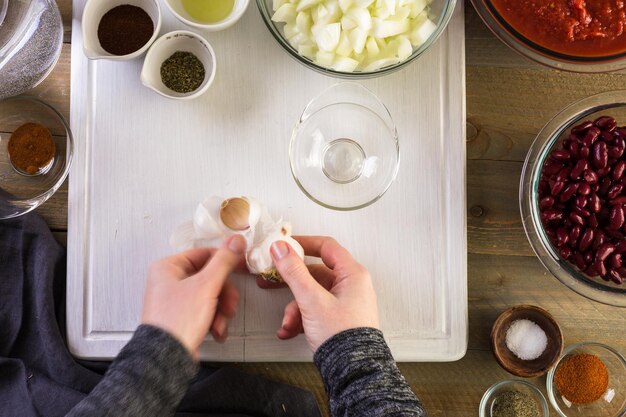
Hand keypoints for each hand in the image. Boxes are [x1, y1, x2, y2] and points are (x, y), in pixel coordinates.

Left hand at [141, 235, 245, 358]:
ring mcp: (175, 301)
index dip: (225, 261)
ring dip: (221, 310)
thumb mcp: (206, 286)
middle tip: (230, 304)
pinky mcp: (182, 318)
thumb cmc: (177, 322)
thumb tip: (236, 241)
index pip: (204, 254)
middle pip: (210, 277)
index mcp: (168, 267)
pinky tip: (215, 331)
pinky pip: (205, 311)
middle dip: (224, 294)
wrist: (167, 359)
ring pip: (210, 295)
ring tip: (220, 322)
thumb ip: (223, 261)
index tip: (241, 267)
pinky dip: (214, 320)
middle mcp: (169, 282)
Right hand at [261, 236, 378, 351]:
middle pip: (314, 273)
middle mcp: (350, 286)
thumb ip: (294, 272)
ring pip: (311, 295)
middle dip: (291, 283)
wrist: (352, 371)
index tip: (284, 245)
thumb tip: (281, 249)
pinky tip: (291, 330)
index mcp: (352, 274)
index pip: (326, 246)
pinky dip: (301, 319)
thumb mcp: (312, 299)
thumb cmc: (343, 336)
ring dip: (294, 308)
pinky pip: (315, 310)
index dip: (303, 243)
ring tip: (287, 322)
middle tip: (271, 280)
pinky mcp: (338, 318)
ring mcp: (344, 302)